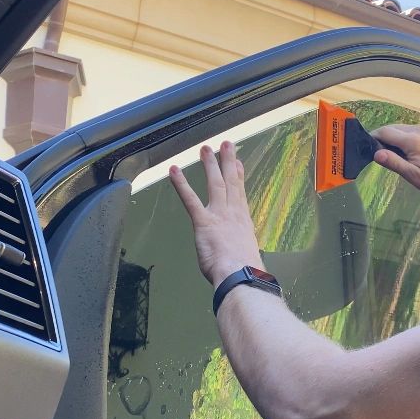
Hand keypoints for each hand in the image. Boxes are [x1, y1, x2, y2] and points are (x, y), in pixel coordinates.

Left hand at [168, 142, 265, 286]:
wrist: (241, 274)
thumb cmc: (244, 271)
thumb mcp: (245, 256)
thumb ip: (238, 249)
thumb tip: (239, 255)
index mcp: (243, 222)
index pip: (240, 194)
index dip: (239, 177)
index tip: (238, 163)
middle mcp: (233, 213)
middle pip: (230, 182)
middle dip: (228, 161)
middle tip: (227, 144)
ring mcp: (219, 214)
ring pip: (215, 184)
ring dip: (210, 165)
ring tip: (206, 149)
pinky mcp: (203, 221)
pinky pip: (190, 199)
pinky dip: (181, 184)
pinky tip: (174, 171)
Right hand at [369, 123, 419, 199]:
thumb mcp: (413, 176)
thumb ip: (394, 163)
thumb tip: (376, 154)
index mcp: (414, 141)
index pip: (386, 132)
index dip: (374, 137)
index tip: (368, 146)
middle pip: (394, 128)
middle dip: (384, 138)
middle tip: (381, 153)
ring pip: (404, 128)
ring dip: (397, 137)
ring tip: (398, 154)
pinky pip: (416, 129)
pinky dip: (409, 136)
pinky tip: (412, 150)